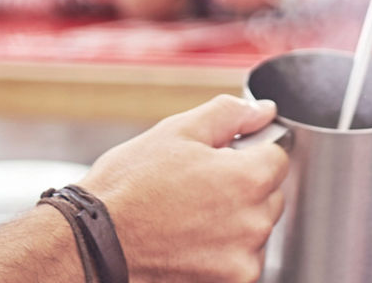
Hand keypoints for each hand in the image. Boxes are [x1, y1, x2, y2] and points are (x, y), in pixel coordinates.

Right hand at [79, 95, 289, 282]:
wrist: (92, 244)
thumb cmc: (128, 189)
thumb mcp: (176, 132)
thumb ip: (230, 114)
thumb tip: (263, 110)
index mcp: (247, 179)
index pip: (278, 158)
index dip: (249, 153)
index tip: (222, 160)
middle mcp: (252, 224)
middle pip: (269, 196)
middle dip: (242, 188)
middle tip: (196, 188)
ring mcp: (242, 262)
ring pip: (255, 232)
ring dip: (234, 223)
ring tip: (187, 218)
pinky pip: (240, 262)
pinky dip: (222, 254)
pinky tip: (187, 243)